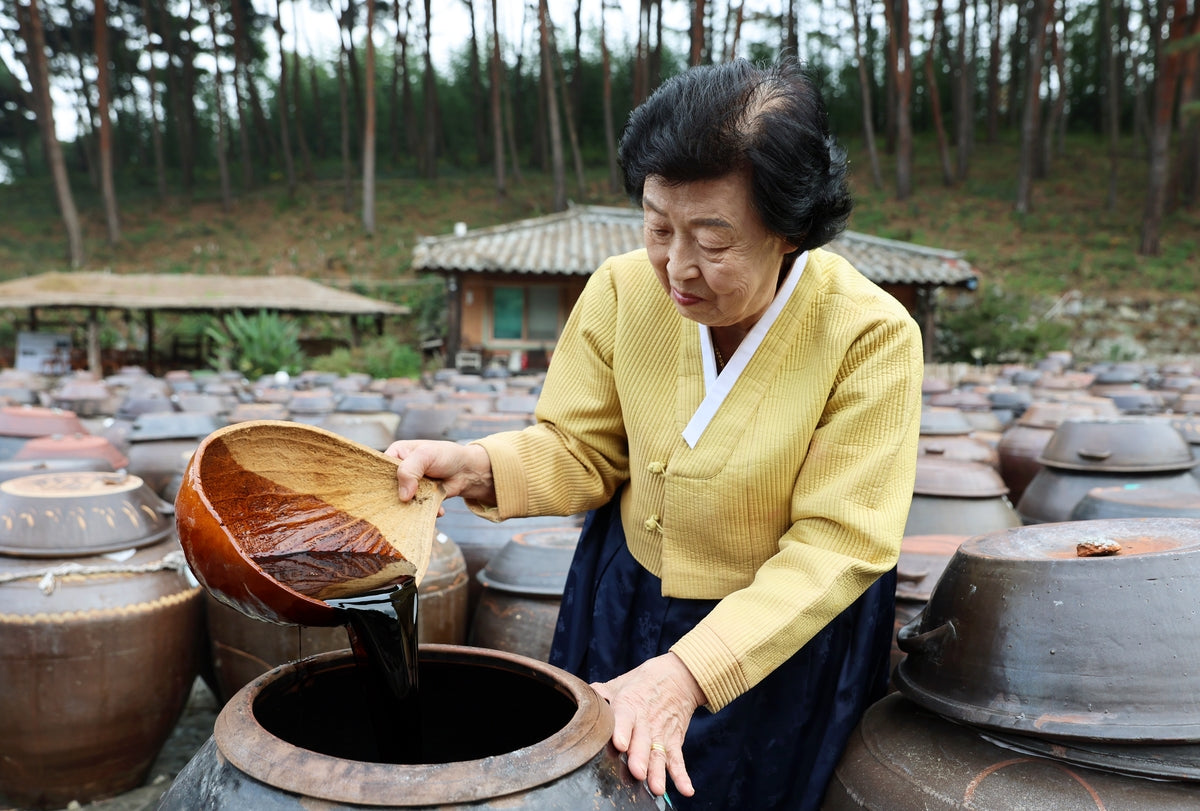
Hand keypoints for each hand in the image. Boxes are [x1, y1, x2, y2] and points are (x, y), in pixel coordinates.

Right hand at [385, 440, 494, 505]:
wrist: (467, 471)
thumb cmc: (446, 455)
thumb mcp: (426, 455)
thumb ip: (410, 470)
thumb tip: (403, 496)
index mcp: (396, 454)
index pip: (380, 469)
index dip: (379, 481)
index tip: (387, 492)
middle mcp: (400, 470)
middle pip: (388, 488)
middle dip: (396, 498)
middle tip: (405, 504)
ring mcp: (409, 486)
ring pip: (401, 501)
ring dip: (411, 507)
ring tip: (422, 507)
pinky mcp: (419, 498)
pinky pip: (415, 509)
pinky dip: (425, 512)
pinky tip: (438, 510)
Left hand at [590, 652, 706, 799]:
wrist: (678, 676)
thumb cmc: (642, 682)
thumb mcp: (621, 683)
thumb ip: (601, 693)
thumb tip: (581, 697)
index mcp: (629, 705)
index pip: (625, 718)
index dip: (622, 731)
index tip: (620, 744)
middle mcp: (646, 721)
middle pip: (642, 741)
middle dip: (640, 758)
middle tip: (637, 772)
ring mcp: (661, 733)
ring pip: (659, 755)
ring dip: (658, 772)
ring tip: (657, 789)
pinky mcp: (674, 741)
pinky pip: (678, 760)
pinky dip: (682, 776)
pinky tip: (686, 790)